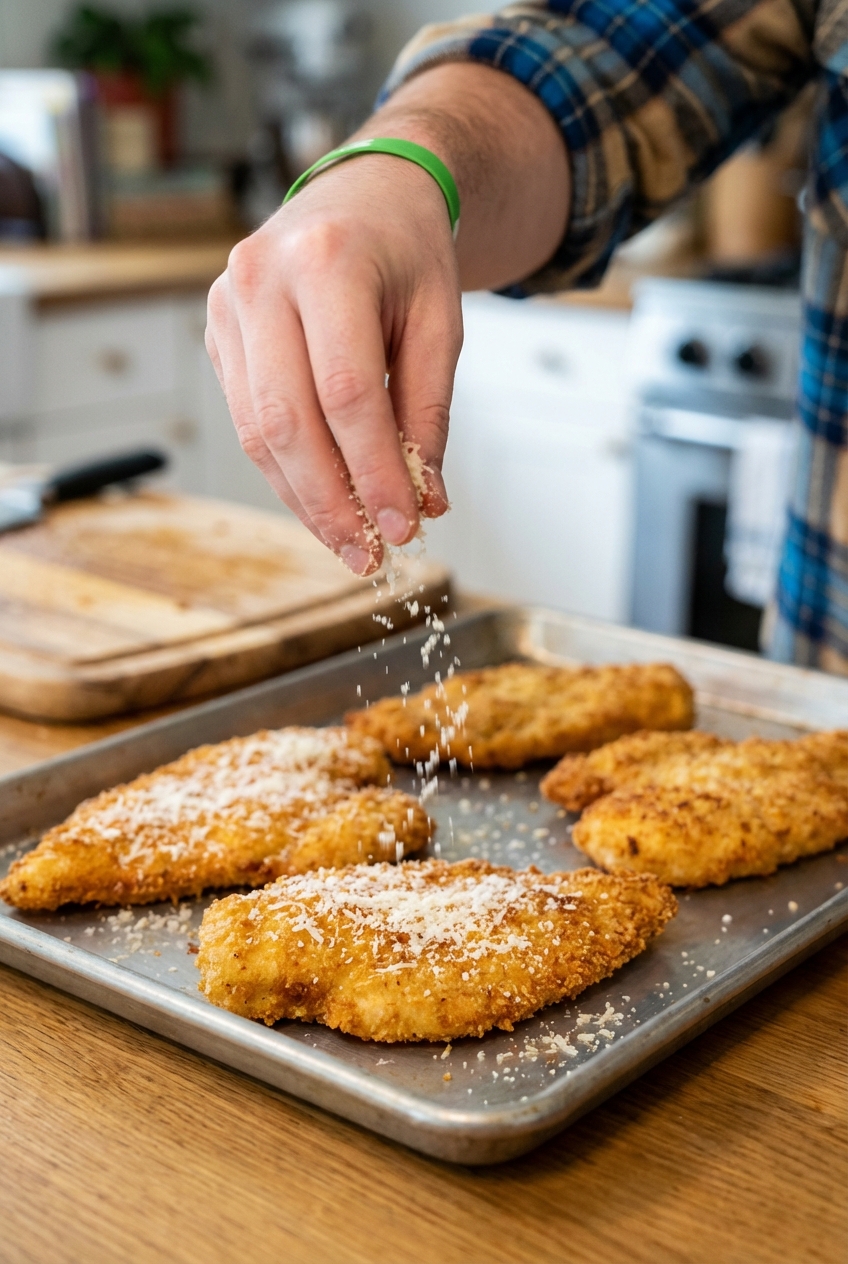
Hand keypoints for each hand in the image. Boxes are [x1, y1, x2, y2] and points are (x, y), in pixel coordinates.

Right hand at [206, 155, 461, 574]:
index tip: (403, 525)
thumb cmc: (406, 254)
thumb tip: (425, 500)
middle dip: (330, 500)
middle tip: (368, 553)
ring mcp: (227, 305)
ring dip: (304, 498)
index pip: (346, 391)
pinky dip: (285, 472)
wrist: (363, 194)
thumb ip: (428, 411)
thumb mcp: (439, 322)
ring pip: (258, 430)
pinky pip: (248, 420)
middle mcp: (260, 279)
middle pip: (288, 419)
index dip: (373, 470)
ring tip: (348, 542)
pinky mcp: (217, 333)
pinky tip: (321, 504)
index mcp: (326, 259)